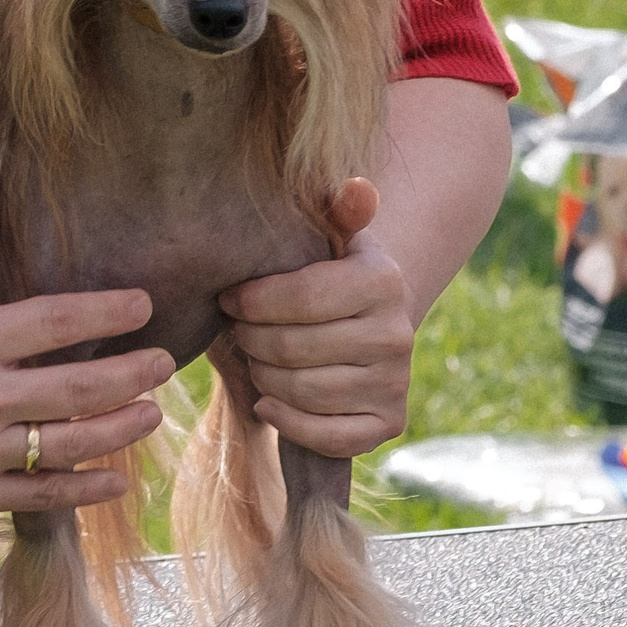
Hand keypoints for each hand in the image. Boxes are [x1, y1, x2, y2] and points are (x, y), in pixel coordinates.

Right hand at [0, 168, 173, 519]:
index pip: (51, 321)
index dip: (104, 312)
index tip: (142, 305)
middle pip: (74, 387)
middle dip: (129, 374)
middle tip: (166, 361)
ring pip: (67, 444)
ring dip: (119, 429)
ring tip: (151, 413)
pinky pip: (41, 496)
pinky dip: (85, 488)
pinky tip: (120, 476)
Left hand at [216, 176, 415, 457]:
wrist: (366, 320)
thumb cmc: (328, 271)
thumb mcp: (329, 233)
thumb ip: (337, 208)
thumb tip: (357, 189)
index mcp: (383, 279)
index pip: (302, 297)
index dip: (254, 301)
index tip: (227, 297)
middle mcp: (398, 334)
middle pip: (296, 349)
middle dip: (252, 340)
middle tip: (237, 330)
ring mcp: (396, 382)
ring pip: (305, 391)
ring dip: (264, 377)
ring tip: (253, 357)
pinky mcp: (388, 423)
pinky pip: (329, 437)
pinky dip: (288, 422)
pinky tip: (268, 402)